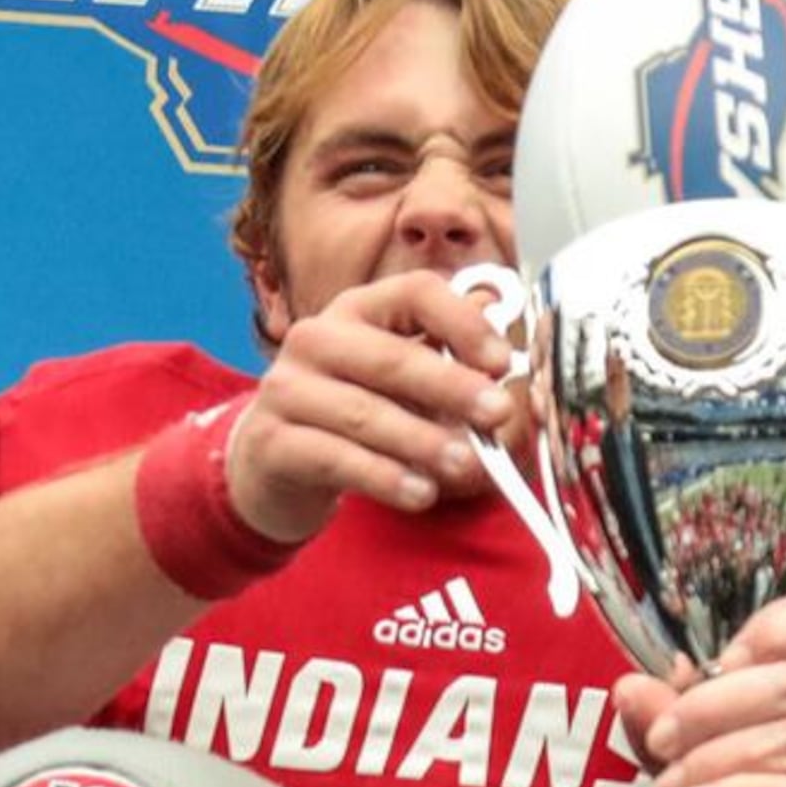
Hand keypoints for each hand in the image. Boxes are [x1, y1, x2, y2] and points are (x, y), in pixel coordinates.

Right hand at [225, 271, 520, 542]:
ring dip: (423, 441)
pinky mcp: (272, 442)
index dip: (462, 322)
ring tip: (467, 466)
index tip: (501, 360)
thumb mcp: (400, 385)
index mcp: (358, 310)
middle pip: (390, 355)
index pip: (414, 293)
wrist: (272, 463)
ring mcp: (287, 389)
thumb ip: (450, 368)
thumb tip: (513, 358)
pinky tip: (420, 493)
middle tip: (497, 414)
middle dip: (451, 386)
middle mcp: (316, 339)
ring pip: (364, 414)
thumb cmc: (351, 416)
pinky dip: (384, 477)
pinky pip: (336, 458)